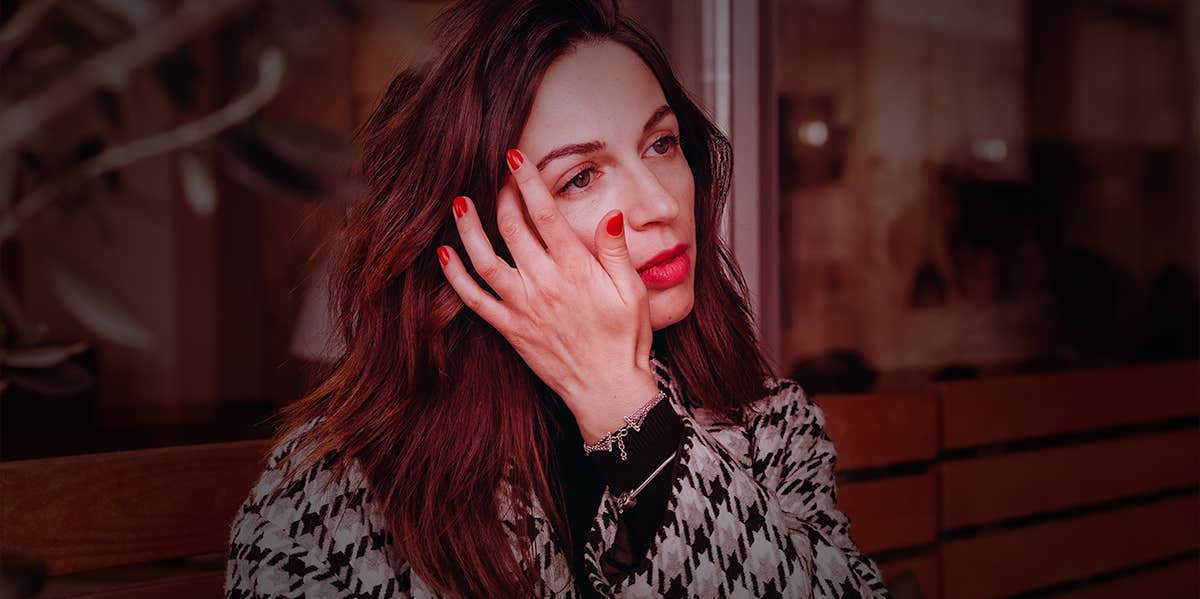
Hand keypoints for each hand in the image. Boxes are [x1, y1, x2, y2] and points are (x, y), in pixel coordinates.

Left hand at [437, 149, 657, 442]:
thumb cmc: (625, 340)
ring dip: (467, 229)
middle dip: (500, 196)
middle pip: (511, 228)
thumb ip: (616, 251)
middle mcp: (544, 283)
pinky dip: (455, 277)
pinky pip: (475, 300)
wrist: (608, 390)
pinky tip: (444, 256)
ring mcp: (523, 307)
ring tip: (458, 204)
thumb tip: (609, 213)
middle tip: (495, 176)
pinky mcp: (510, 329)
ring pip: (484, 259)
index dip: (528, 181)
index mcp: (576, 269)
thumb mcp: (633, 291)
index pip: (545, 214)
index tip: (515, 156)